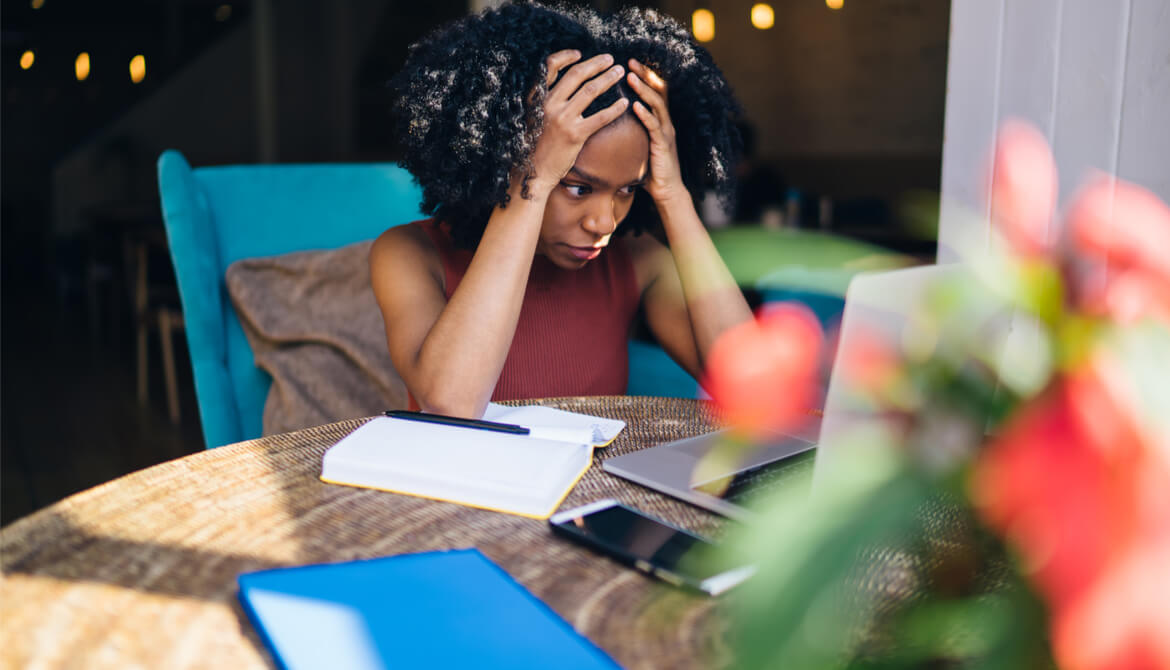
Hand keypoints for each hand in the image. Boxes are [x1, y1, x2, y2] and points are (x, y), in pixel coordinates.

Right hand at [523, 50, 629, 194]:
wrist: (533, 172)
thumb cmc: (536, 144)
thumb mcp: (534, 116)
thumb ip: (546, 100)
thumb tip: (564, 84)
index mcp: (537, 97)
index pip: (550, 66)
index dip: (566, 56)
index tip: (580, 53)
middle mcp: (548, 104)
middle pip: (576, 74)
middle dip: (596, 64)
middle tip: (610, 59)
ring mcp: (562, 119)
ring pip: (590, 91)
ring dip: (608, 79)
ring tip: (619, 73)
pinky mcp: (575, 135)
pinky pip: (600, 117)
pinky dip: (615, 108)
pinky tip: (625, 103)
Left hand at [626, 59, 685, 204]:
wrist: (666, 190)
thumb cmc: (650, 168)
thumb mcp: (640, 144)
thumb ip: (632, 130)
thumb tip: (610, 120)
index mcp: (660, 120)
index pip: (655, 91)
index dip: (645, 75)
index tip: (630, 63)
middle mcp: (665, 122)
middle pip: (658, 91)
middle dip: (644, 75)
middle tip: (630, 62)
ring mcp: (666, 132)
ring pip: (657, 105)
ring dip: (643, 90)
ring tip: (630, 77)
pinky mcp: (663, 145)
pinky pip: (654, 126)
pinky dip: (645, 114)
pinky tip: (635, 105)